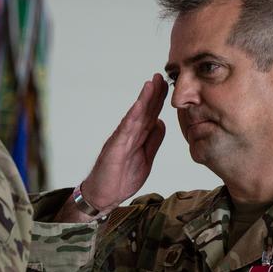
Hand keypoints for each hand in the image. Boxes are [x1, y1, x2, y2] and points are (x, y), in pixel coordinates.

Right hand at [82, 73, 167, 210]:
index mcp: (138, 137)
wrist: (104, 195)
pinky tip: (139, 106)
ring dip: (144, 99)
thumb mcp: (146, 159)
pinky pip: (125, 129)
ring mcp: (121, 139)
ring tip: (152, 83)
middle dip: (154, 93)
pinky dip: (133, 116)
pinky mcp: (115, 147)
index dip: (160, 101)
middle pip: (144, 110)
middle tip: (162, 76)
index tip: (168, 85)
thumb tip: (162, 123)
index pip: (151, 115)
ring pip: (135, 115)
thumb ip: (153, 141)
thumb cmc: (121, 178)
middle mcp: (129, 134)